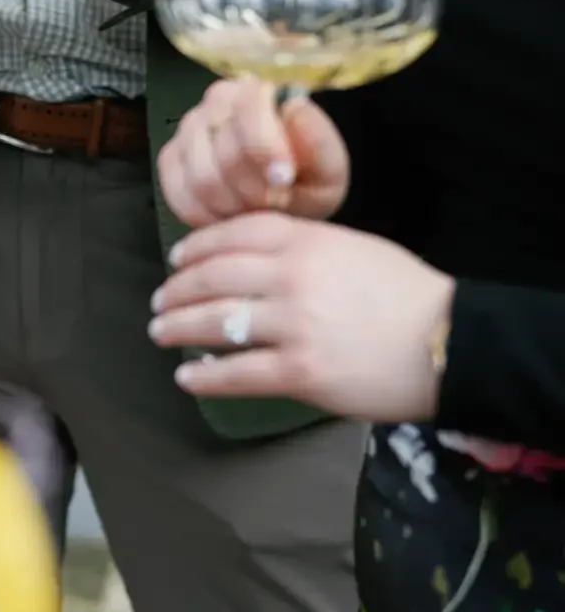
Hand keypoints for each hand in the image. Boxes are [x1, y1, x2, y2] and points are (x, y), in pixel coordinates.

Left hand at [148, 213, 454, 419]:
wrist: (451, 342)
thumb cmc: (408, 296)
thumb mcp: (357, 249)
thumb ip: (307, 249)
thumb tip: (259, 261)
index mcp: (309, 241)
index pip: (234, 234)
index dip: (197, 246)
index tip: (177, 258)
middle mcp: (293, 277)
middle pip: (214, 277)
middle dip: (178, 290)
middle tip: (160, 301)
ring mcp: (294, 325)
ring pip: (216, 323)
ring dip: (179, 328)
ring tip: (161, 332)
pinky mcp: (300, 372)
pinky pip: (236, 373)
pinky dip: (205, 375)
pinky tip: (187, 377)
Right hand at [158, 77, 350, 228]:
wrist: (285, 197)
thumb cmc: (306, 179)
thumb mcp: (329, 166)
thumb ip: (318, 140)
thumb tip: (295, 108)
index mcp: (259, 91)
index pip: (248, 108)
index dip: (264, 148)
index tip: (284, 178)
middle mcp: (217, 102)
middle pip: (224, 153)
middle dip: (254, 190)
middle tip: (274, 202)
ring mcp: (188, 130)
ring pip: (201, 178)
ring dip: (232, 206)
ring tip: (254, 210)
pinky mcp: (171, 159)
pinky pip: (179, 195)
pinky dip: (206, 215)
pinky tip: (227, 216)